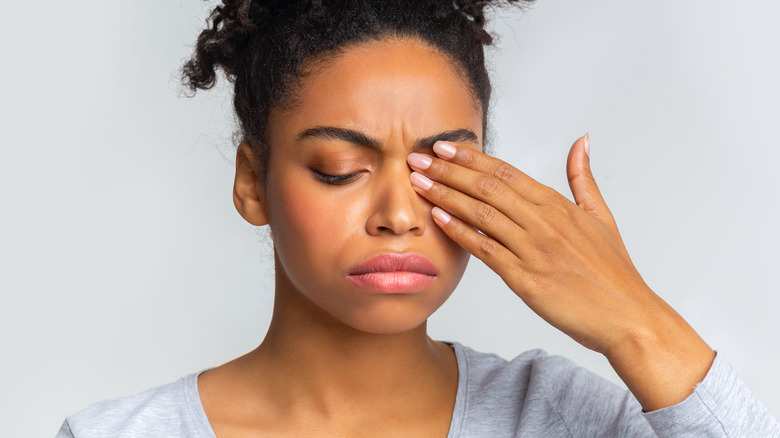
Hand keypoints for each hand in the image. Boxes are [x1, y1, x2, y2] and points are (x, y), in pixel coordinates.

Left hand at [407, 134, 714, 409]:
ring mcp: (533, 249)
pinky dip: (461, 232)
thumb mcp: (601, 216)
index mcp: (558, 205)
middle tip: (417, 157)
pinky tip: (438, 218)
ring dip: (446, 195)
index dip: (472, 157)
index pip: (506, 172)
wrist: (628, 317)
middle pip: (487, 186)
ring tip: (417, 182)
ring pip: (482, 213)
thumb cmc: (614, 272)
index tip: (445, 146)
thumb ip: (583, 178)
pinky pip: (486, 250)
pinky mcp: (525, 279)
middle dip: (448, 170)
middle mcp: (543, 222)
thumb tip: (581, 141)